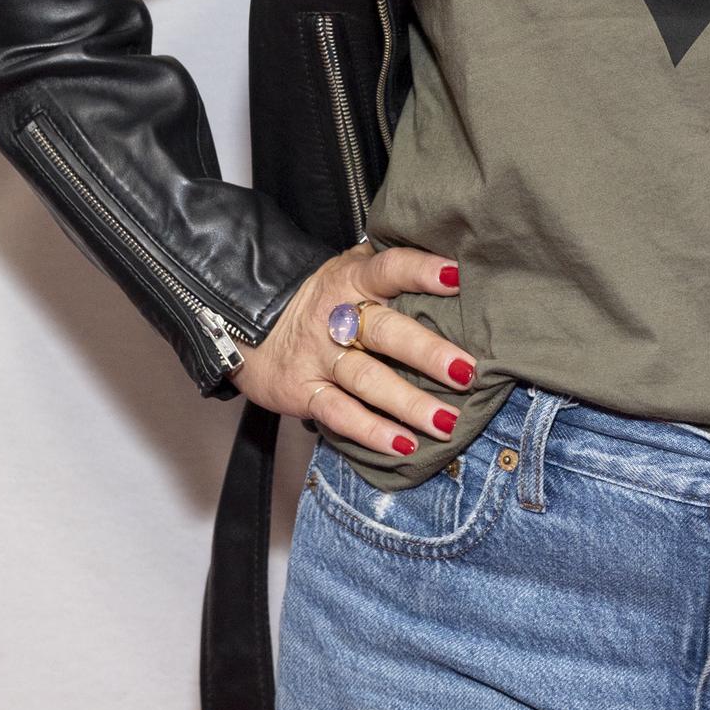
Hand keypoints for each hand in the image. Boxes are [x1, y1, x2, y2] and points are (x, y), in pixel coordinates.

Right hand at [229, 240, 477, 459]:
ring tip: (445, 422)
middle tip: (467, 371)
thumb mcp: (348, 269)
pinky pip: (340, 414)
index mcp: (353, 278)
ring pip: (367, 379)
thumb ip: (389, 267)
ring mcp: (319, 357)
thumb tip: (452, 264)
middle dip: (427, 353)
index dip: (422, 271)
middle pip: (385, 331)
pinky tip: (403, 446)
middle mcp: (337, 317)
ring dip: (408, 403)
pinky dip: (371, 432)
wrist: (243, 321)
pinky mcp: (303, 392)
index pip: (390, 268)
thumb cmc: (318, 296)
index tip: (458, 278)